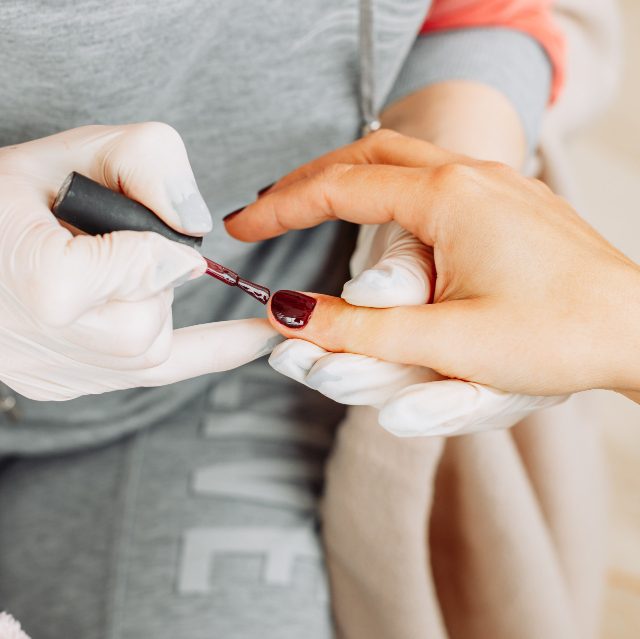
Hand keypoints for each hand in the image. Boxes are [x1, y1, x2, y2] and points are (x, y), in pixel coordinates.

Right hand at [0, 123, 277, 400]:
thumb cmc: (0, 200)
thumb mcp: (69, 151)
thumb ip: (146, 160)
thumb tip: (196, 226)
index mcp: (50, 289)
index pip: (152, 266)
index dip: (148, 239)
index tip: (119, 228)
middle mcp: (59, 348)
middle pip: (156, 317)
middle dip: (148, 277)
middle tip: (100, 250)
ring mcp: (62, 376)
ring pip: (154, 349)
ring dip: (148, 303)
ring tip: (97, 275)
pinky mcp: (68, 386)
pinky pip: (156, 375)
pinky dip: (213, 351)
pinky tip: (259, 339)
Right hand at [225, 130, 639, 398]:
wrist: (639, 330)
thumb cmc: (558, 333)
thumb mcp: (445, 341)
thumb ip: (358, 329)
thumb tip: (289, 314)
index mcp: (448, 198)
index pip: (339, 188)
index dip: (281, 208)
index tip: (242, 226)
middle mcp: (470, 177)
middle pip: (366, 156)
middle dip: (308, 180)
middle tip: (269, 209)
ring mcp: (494, 186)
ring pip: (402, 164)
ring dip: (350, 181)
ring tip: (312, 208)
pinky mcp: (508, 205)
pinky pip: (433, 181)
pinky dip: (390, 194)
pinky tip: (383, 218)